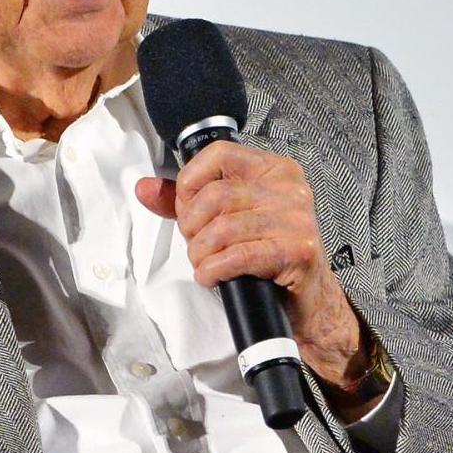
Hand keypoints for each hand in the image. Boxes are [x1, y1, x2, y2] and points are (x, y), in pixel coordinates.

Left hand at [135, 140, 370, 392]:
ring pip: (223, 228)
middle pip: (216, 195)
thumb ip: (187, 202)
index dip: (190, 182)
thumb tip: (145, 188)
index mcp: (274, 170)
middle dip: (192, 226)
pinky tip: (212, 277)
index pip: (219, 154)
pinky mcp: (297, 251)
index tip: (186, 209)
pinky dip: (214, 270)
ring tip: (204, 264)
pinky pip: (238, 256)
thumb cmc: (269, 255)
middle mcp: (289, 188)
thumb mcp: (230, 219)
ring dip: (201, 253)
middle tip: (195, 245)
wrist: (307, 298)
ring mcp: (297, 219)